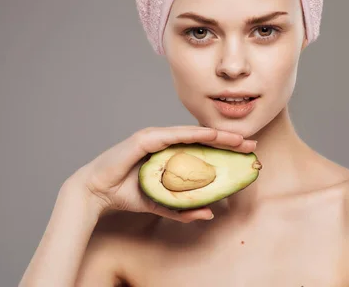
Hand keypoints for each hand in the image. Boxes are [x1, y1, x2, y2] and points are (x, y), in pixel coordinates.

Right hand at [66, 126, 256, 222]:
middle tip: (252, 144)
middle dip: (229, 141)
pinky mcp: (146, 138)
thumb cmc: (127, 193)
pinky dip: (193, 134)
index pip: (203, 150)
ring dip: (217, 136)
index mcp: (171, 154)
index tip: (246, 153)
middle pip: (203, 140)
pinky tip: (211, 135)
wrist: (97, 192)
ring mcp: (157, 137)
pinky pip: (175, 135)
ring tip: (238, 139)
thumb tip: (210, 213)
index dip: (225, 150)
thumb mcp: (162, 204)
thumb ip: (184, 209)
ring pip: (193, 135)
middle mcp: (166, 142)